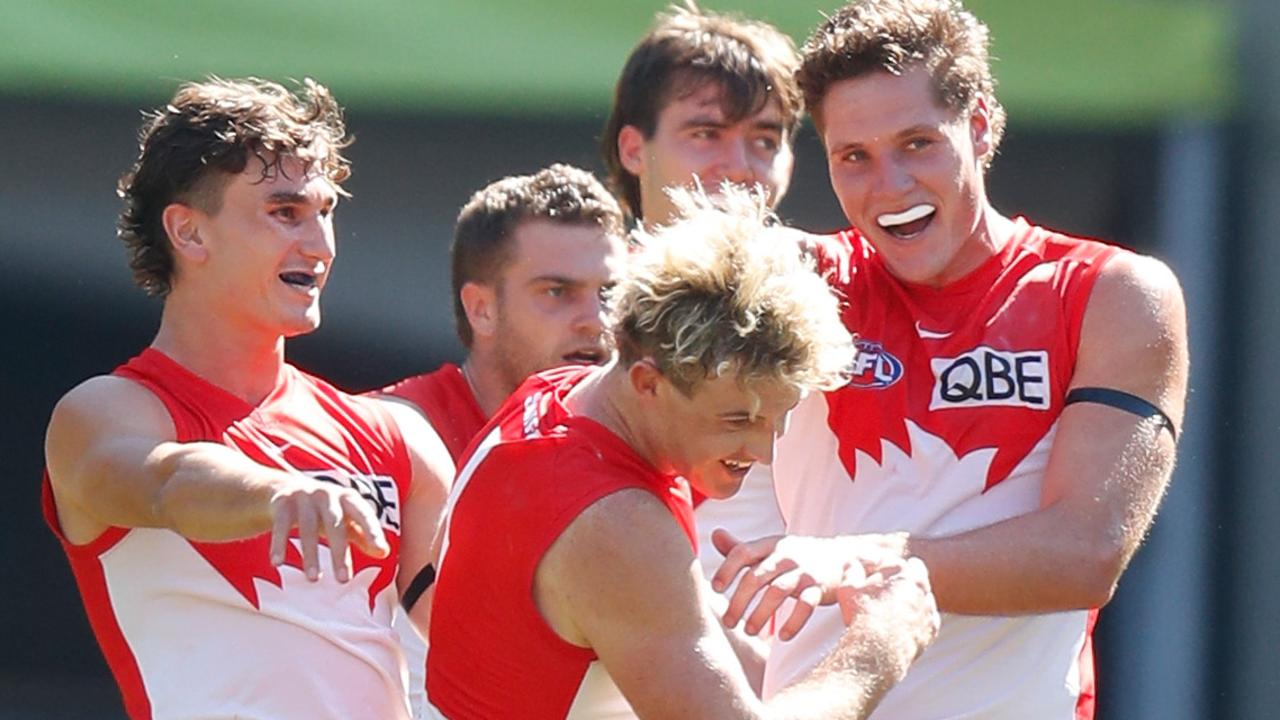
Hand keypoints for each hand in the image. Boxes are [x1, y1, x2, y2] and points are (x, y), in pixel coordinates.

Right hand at [268, 477, 389, 582]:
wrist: (286, 488)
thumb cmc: (325, 511)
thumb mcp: (345, 520)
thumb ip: (363, 535)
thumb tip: (384, 553)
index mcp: (348, 498)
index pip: (364, 514)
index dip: (373, 531)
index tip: (381, 551)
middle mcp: (327, 494)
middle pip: (335, 524)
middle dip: (339, 552)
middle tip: (343, 580)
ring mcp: (304, 496)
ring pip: (307, 527)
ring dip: (310, 554)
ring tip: (314, 579)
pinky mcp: (282, 503)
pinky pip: (281, 525)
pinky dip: (279, 544)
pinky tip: (277, 563)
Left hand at [711, 529, 908, 640]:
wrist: (844, 556)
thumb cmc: (797, 556)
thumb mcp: (771, 547)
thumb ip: (742, 547)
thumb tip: (715, 534)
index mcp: (770, 544)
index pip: (743, 552)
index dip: (727, 569)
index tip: (715, 589)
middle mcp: (786, 555)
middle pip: (757, 576)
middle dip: (740, 600)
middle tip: (728, 622)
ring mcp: (804, 571)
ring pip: (778, 592)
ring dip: (761, 614)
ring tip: (750, 631)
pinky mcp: (820, 587)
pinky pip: (806, 605)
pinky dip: (793, 622)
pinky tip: (782, 637)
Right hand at [836, 555, 938, 681]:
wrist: (877, 652)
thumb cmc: (864, 617)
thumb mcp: (850, 588)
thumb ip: (853, 572)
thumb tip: (852, 564)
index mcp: (911, 577)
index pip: (910, 564)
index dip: (895, 568)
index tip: (881, 574)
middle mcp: (925, 593)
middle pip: (919, 583)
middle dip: (905, 584)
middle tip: (885, 591)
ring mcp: (930, 614)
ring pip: (924, 602)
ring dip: (912, 602)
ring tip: (891, 610)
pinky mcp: (930, 633)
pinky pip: (926, 622)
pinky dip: (917, 621)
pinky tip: (900, 624)